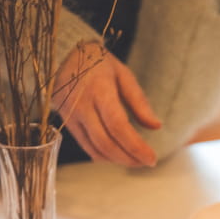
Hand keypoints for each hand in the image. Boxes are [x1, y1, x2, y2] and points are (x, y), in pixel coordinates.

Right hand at [52, 42, 161, 167]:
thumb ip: (139, 101)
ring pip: (95, 149)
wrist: (63, 56)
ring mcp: (70, 116)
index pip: (118, 126)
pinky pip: (86, 147)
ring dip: (117, 160)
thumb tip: (156, 126)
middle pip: (106, 142)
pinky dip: (104, 156)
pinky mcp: (66, 123)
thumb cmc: (98, 63)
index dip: (135, 146)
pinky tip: (118, 155)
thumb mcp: (123, 75)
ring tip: (135, 161)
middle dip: (128, 158)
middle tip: (146, 162)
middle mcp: (81, 105)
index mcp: (98, 90)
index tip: (152, 158)